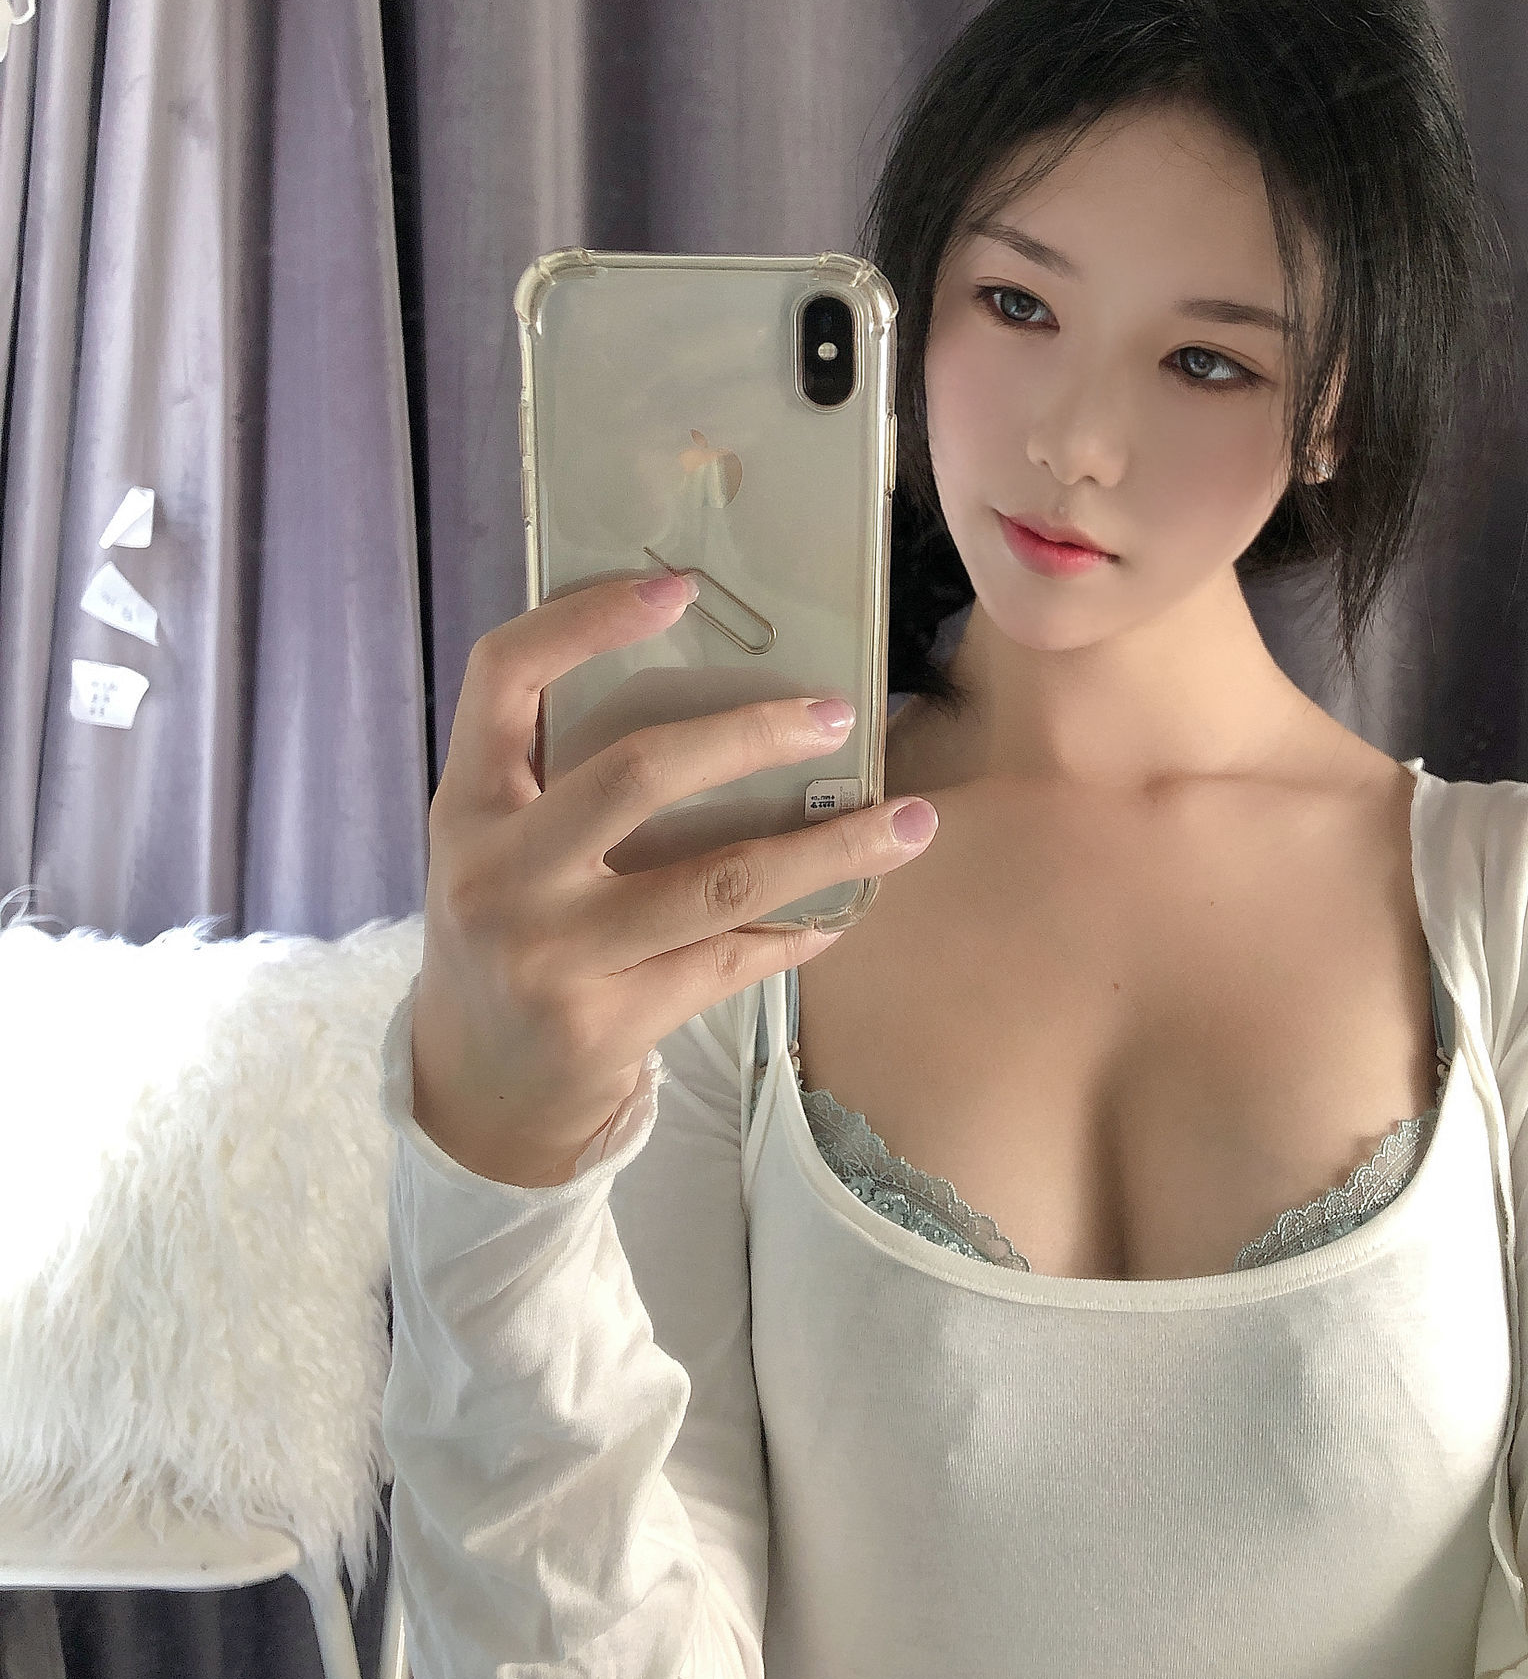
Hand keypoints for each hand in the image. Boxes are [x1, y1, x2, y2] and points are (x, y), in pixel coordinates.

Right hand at [411, 570, 938, 1184]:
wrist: (475, 1089)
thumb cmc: (512, 928)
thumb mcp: (501, 843)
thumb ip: (562, 770)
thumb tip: (719, 680)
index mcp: (469, 802)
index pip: (503, 675)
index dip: (584, 619)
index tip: (680, 588)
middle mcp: (497, 871)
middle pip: (638, 771)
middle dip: (752, 734)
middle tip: (835, 714)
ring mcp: (548, 953)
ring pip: (717, 881)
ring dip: (828, 848)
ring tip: (908, 822)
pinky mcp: (602, 1023)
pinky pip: (728, 962)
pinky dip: (798, 932)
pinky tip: (843, 914)